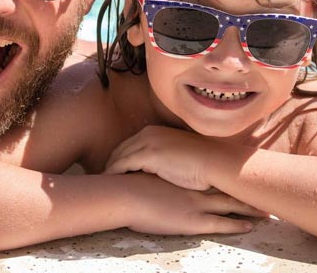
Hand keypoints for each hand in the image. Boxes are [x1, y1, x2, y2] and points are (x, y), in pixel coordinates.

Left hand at [104, 125, 219, 190]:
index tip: (112, 171)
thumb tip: (155, 171)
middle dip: (110, 163)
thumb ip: (162, 159)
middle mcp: (148, 133)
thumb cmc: (202, 163)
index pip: (129, 145)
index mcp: (155, 131)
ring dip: (108, 170)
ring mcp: (147, 142)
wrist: (215, 162)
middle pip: (120, 149)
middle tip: (102, 179)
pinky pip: (122, 165)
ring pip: (118, 157)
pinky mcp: (147, 154)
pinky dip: (113, 174)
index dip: (119, 159)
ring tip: (101, 184)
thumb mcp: (177, 155)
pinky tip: (108, 184)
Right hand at [122, 173, 266, 234]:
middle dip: (246, 188)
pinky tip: (250, 227)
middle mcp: (194, 187)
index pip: (212, 173)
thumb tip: (150, 173)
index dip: (228, 174)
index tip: (243, 173)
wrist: (123, 194)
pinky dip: (236, 225)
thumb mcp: (143, 175)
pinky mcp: (193, 221)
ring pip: (230, 204)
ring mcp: (196, 203)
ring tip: (268, 210)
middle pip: (226, 186)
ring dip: (249, 207)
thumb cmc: (127, 185)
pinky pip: (220, 224)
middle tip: (266, 188)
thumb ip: (151, 175)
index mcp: (183, 176)